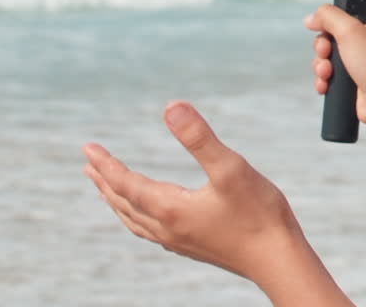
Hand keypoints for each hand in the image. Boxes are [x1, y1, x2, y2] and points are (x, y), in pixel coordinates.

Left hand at [83, 101, 308, 285]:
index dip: (107, 164)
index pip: (126, 184)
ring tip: (106, 189)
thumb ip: (199, 138)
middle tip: (88, 164)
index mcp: (170, 208)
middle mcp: (168, 228)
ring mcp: (179, 240)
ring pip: (135, 220)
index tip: (88, 147)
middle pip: (124, 203)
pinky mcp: (193, 247)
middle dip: (105, 182)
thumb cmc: (259, 214)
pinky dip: (137, 217)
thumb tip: (171, 106)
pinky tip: (149, 215)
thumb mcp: (231, 168)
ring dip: (117, 201)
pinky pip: (151, 231)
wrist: (277, 260)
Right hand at [305, 5, 365, 128]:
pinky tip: (325, 85)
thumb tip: (310, 19)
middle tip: (326, 54)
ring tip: (327, 74)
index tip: (325, 31)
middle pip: (330, 36)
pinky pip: (329, 77)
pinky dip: (323, 81)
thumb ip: (328, 16)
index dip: (330, 22)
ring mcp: (361, 62)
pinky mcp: (353, 82)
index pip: (344, 13)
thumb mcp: (350, 29)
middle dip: (322, 48)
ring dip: (321, 66)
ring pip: (327, 58)